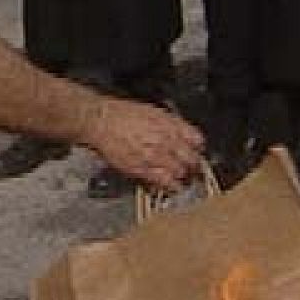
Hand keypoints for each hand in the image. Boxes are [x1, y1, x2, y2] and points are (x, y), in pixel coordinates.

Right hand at [83, 98, 203, 192]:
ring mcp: (155, 156)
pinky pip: (164, 183)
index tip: (197, 152)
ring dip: (184, 177)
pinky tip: (172, 187)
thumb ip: (172, 124)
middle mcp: (166, 141)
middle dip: (195, 166)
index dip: (198, 148)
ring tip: (183, 179)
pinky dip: (171, 186)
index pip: (197, 141)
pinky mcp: (142, 169)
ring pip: (181, 173)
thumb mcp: (153, 112)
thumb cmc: (123, 114)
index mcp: (170, 125)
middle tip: (194, 170)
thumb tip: (186, 136)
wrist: (101, 121)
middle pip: (192, 160)